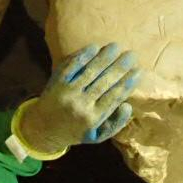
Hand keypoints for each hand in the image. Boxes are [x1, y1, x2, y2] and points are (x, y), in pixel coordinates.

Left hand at [16, 43, 141, 153]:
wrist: (43, 129)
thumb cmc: (76, 132)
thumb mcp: (97, 137)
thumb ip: (115, 124)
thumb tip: (128, 106)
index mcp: (93, 118)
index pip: (115, 96)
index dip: (127, 82)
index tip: (138, 71)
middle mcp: (81, 104)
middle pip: (105, 81)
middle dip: (120, 66)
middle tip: (131, 54)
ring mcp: (68, 92)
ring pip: (90, 71)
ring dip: (105, 57)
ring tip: (116, 46)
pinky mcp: (57, 82)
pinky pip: (72, 66)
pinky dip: (83, 55)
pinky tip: (95, 47)